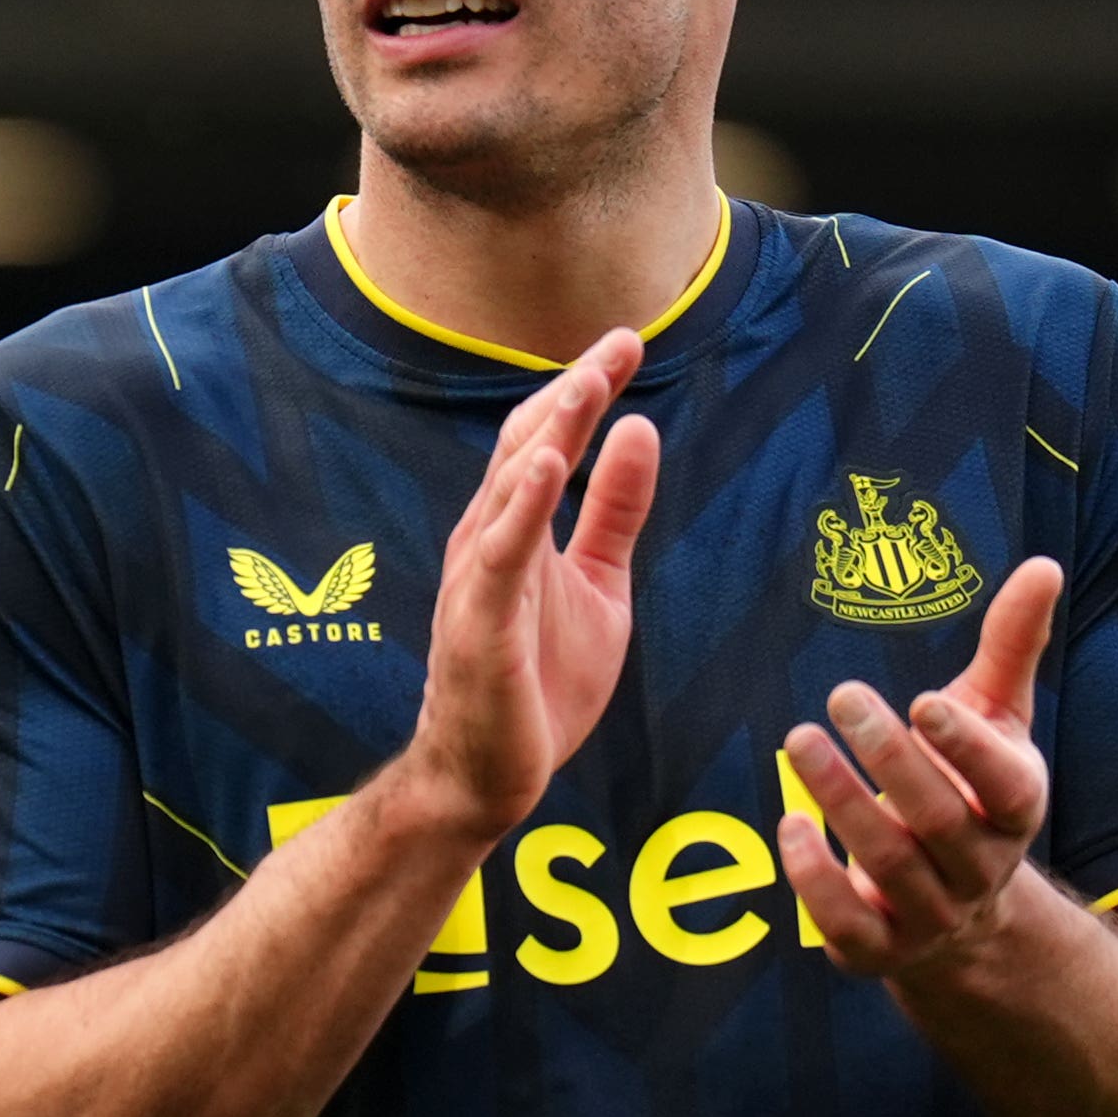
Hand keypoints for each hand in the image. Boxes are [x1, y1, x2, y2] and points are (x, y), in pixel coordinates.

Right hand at [398, 329, 659, 838]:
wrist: (485, 776)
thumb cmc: (535, 684)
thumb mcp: (600, 586)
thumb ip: (613, 512)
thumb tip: (638, 431)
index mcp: (516, 530)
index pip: (547, 440)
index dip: (586, 390)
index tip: (627, 341)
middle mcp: (488, 540)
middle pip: (526, 446)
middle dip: (573, 393)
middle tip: (622, 343)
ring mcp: (479, 580)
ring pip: (510, 489)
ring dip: (549, 434)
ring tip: (586, 384)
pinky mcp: (479, 622)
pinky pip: (500, 554)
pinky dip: (520, 504)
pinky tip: (544, 463)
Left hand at [780, 556, 1062, 977]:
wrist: (963, 913)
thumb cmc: (970, 788)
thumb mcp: (995, 719)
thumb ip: (1011, 647)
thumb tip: (1043, 564)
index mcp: (1016, 809)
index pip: (1002, 784)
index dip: (966, 747)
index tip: (925, 699)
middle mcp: (980, 868)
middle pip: (938, 820)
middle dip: (888, 759)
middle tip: (840, 697)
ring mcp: (931, 915)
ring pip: (888, 866)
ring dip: (841, 801)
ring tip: (800, 740)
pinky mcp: (878, 950)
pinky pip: (847, 925)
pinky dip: (814, 879)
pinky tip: (788, 823)